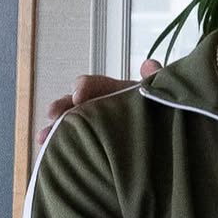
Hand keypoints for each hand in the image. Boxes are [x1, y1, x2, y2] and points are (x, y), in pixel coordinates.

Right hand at [37, 59, 161, 143]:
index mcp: (118, 94)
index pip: (96, 85)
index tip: (79, 95)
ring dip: (55, 129)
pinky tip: (49, 153)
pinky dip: (60, 147)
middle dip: (63, 106)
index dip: (85, 87)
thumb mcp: (167, 97)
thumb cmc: (168, 116)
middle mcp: (103, 109)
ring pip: (71, 126)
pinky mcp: (94, 148)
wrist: (174, 148)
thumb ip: (159, 81)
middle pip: (76, 104)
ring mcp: (97, 129)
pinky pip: (74, 145)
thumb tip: (150, 64)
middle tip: (54, 113)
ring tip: (43, 137)